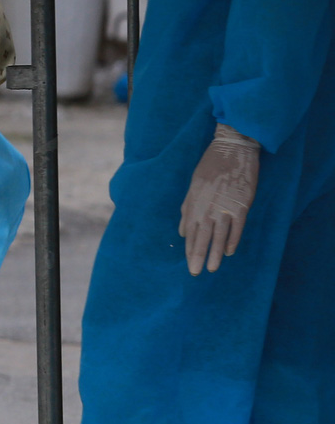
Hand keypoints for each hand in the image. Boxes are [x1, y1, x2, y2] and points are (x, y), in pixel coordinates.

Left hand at [180, 123, 260, 274]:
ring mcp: (224, 207)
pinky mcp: (242, 205)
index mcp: (193, 202)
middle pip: (201, 236)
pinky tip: (229, 252)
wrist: (232, 150)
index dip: (189, 248)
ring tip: (212, 269)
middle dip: (198, 255)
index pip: (189, 231)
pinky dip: (233, 240)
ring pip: (219, 235)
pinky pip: (237, 227)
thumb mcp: (193, 185)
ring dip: (215, 253)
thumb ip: (187, 209)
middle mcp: (207, 207)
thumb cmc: (210, 166)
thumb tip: (181, 231)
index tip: (189, 263)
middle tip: (195, 273)